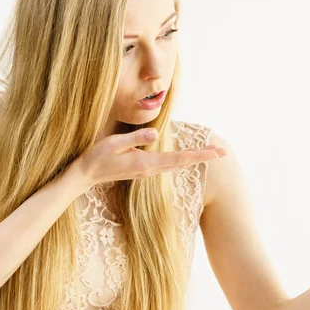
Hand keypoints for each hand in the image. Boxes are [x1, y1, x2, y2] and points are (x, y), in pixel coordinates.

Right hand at [71, 128, 226, 189]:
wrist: (85, 175)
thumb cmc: (97, 157)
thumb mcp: (114, 143)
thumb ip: (135, 138)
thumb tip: (155, 134)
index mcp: (146, 163)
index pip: (179, 159)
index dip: (199, 155)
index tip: (215, 153)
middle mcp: (151, 169)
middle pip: (183, 162)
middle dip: (204, 156)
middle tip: (224, 151)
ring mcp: (148, 170)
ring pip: (178, 163)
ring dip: (195, 157)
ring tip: (212, 152)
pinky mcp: (145, 168)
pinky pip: (169, 163)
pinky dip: (183, 158)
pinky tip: (190, 155)